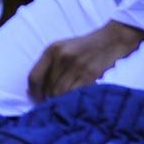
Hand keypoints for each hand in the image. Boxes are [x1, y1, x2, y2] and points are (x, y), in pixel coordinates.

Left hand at [26, 20, 143, 100]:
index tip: (36, 99)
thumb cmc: (84, 46)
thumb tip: (33, 90)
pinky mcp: (91, 74)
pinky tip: (75, 100)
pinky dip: (73, 100)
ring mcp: (77, 65)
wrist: (111, 39)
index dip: (33, 92)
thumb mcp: (63, 48)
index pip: (34, 76)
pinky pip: (76, 93)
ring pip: (61, 93)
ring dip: (61, 101)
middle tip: (53, 103)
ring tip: (64, 103)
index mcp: (52, 49)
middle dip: (48, 98)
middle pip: (48, 88)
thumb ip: (49, 65)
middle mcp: (62, 56)